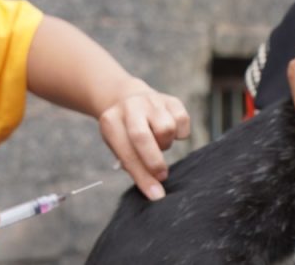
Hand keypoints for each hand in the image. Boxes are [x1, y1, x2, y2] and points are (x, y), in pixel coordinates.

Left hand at [98, 82, 190, 200]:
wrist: (128, 99)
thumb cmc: (124, 132)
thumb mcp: (118, 146)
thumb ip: (132, 165)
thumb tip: (154, 190)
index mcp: (111, 121)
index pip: (126, 153)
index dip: (142, 177)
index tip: (156, 195)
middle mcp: (130, 108)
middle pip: (142, 137)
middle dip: (154, 161)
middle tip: (161, 176)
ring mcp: (151, 101)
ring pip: (167, 129)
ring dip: (165, 144)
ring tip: (157, 143)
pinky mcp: (170, 99)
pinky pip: (183, 121)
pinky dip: (179, 133)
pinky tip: (169, 132)